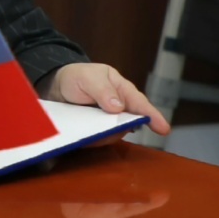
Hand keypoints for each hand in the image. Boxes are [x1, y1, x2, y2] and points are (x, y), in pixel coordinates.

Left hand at [45, 63, 170, 135]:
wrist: (55, 86)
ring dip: (104, 134)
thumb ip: (103, 90)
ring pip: (115, 134)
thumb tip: (119, 107)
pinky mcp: (97, 132)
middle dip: (121, 128)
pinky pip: (100, 140)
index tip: (163, 129)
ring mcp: (108, 121)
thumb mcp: (89, 77)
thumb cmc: (77, 77)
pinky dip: (93, 139)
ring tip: (87, 123)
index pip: (141, 104)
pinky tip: (84, 134)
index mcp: (122, 90)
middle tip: (105, 127)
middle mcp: (120, 108)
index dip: (153, 117)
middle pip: (130, 123)